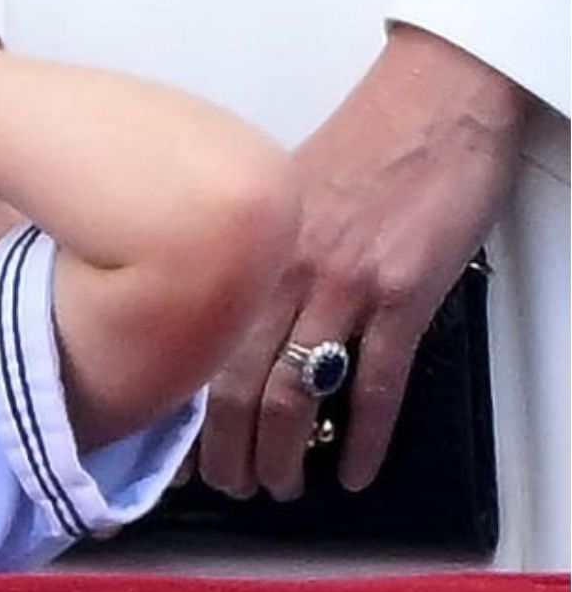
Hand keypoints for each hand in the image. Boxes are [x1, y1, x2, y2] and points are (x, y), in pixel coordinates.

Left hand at [195, 23, 527, 499]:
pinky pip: (376, 386)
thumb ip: (246, 256)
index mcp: (241, 248)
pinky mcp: (405, 295)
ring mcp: (343, 286)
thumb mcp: (272, 196)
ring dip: (283, 455)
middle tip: (224, 486)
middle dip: (224, 450)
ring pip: (294, 395)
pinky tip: (353, 472)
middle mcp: (279, 270)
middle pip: (232, 383)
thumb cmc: (355, 144)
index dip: (174, 407)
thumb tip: (211, 312)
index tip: (160, 447)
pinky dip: (362, 439)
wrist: (431, 102)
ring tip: (278, 488)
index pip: (191, 344)